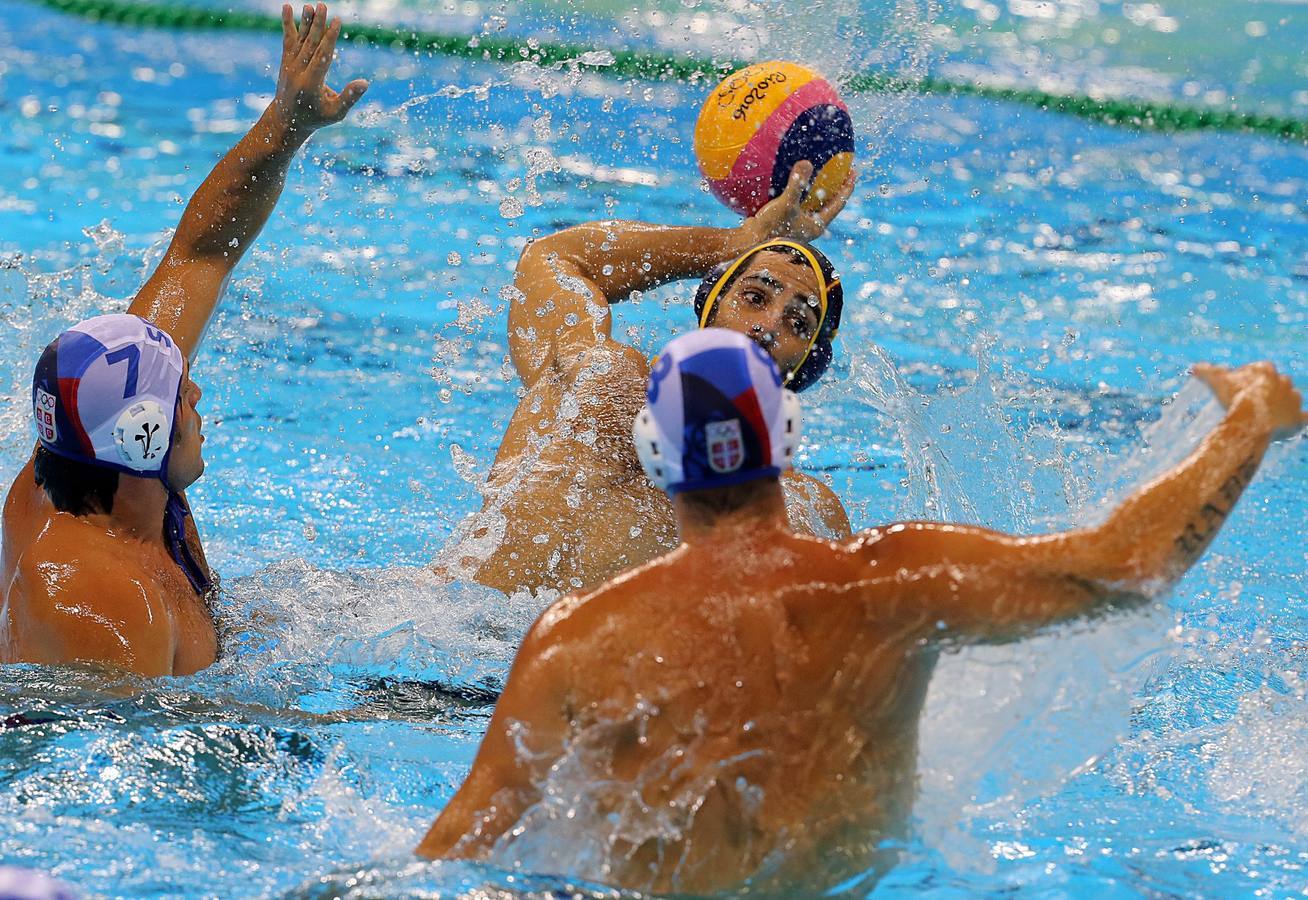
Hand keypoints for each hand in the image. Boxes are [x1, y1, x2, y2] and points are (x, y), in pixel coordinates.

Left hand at [271, 3, 368, 134]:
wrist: (286, 119)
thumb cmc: (316, 117)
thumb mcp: (336, 113)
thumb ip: (349, 97)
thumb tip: (365, 83)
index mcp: (311, 84)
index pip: (322, 56)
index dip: (330, 38)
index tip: (336, 21)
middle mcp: (298, 72)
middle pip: (310, 44)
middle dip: (317, 25)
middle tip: (323, 6)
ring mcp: (289, 66)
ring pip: (299, 40)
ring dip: (305, 22)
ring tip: (310, 6)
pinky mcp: (285, 61)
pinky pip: (287, 40)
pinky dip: (288, 24)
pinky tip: (287, 7)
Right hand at [741, 160, 857, 243]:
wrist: (748, 247)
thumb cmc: (770, 229)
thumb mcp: (786, 204)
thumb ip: (797, 184)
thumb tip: (807, 162)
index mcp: (816, 225)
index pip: (838, 203)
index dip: (847, 187)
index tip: (853, 171)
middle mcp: (808, 228)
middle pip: (827, 204)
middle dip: (834, 188)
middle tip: (840, 171)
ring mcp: (796, 227)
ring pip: (810, 206)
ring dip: (814, 191)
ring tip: (816, 174)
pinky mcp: (782, 224)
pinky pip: (795, 205)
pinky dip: (797, 194)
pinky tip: (789, 182)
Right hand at [1195, 361, 1306, 438]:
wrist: (1250, 421)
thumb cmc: (1233, 398)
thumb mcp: (1216, 381)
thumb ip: (1206, 371)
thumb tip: (1194, 367)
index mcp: (1266, 370)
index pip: (1261, 369)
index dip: (1251, 377)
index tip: (1240, 388)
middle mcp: (1284, 381)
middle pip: (1279, 382)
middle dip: (1269, 390)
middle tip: (1253, 402)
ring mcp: (1293, 400)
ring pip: (1291, 398)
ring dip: (1283, 404)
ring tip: (1268, 415)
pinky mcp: (1298, 418)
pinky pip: (1304, 418)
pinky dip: (1299, 420)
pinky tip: (1293, 422)